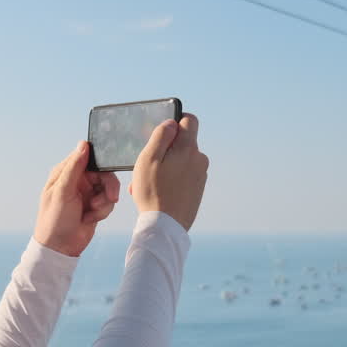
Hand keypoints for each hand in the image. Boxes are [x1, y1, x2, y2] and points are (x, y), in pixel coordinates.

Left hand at [33, 141, 120, 256]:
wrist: (60, 247)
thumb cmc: (55, 219)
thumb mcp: (62, 192)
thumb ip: (74, 168)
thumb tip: (83, 145)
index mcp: (65, 172)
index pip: (88, 158)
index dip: (100, 165)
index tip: (106, 175)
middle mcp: (77, 180)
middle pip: (103, 173)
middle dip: (108, 187)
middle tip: (112, 198)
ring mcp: (86, 193)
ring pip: (108, 188)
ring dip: (104, 202)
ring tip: (92, 213)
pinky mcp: (94, 205)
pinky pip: (108, 202)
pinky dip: (103, 211)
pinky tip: (90, 219)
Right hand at [129, 114, 207, 230]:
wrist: (166, 227)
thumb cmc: (153, 192)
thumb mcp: (148, 159)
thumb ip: (161, 136)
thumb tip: (172, 123)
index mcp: (188, 148)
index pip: (190, 120)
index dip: (176, 119)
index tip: (163, 131)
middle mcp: (199, 159)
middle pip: (182, 143)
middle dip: (164, 150)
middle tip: (146, 166)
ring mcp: (201, 175)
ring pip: (181, 161)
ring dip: (165, 167)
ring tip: (148, 184)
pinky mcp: (198, 189)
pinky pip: (184, 176)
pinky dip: (171, 179)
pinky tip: (157, 193)